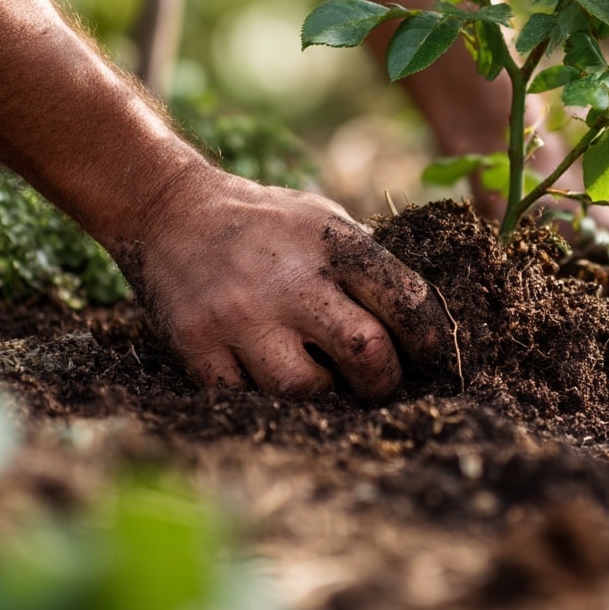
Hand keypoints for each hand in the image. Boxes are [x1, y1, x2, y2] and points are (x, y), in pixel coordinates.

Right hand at [119, 168, 451, 401]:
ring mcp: (241, 316)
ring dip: (324, 395)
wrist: (172, 210)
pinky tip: (269, 378)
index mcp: (333, 244)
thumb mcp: (323, 220)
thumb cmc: (266, 223)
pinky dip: (265, 398)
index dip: (431, 340)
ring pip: (306, 388)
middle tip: (380, 382)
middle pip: (367, 351)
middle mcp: (290, 280)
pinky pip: (246, 398)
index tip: (436, 359)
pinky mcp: (197, 345)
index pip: (406, 300)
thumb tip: (420, 323)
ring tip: (323, 380)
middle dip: (385, 380)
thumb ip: (365, 265)